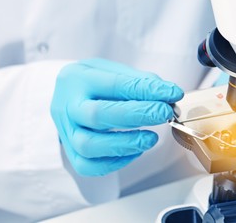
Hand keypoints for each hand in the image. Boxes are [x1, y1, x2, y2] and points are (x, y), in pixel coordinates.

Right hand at [50, 58, 183, 175]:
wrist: (64, 95)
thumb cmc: (90, 82)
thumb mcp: (109, 69)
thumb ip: (136, 80)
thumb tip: (166, 94)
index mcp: (77, 78)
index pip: (113, 84)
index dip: (145, 90)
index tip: (171, 93)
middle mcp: (66, 105)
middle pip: (97, 115)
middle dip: (136, 115)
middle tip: (163, 113)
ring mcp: (65, 131)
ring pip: (88, 145)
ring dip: (125, 143)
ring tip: (151, 138)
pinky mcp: (69, 151)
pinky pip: (87, 165)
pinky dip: (114, 162)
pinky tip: (134, 151)